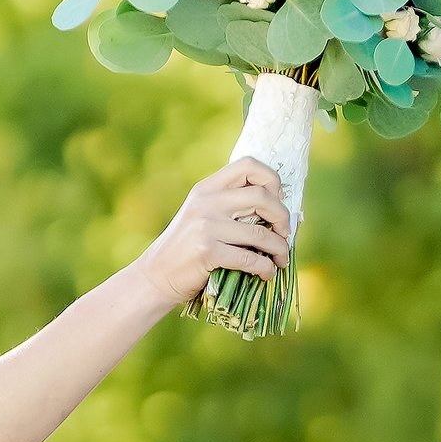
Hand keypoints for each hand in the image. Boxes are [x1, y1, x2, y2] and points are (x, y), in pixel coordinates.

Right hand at [140, 159, 290, 310]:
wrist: (155, 276)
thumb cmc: (185, 249)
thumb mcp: (200, 215)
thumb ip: (228, 205)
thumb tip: (276, 210)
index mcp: (207, 188)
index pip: (248, 165)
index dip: (271, 180)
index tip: (277, 200)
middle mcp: (206, 202)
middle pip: (262, 196)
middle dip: (282, 216)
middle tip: (285, 233)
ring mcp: (206, 226)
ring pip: (261, 233)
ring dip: (279, 248)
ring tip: (282, 259)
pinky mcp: (207, 252)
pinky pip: (250, 258)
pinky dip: (265, 268)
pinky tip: (267, 273)